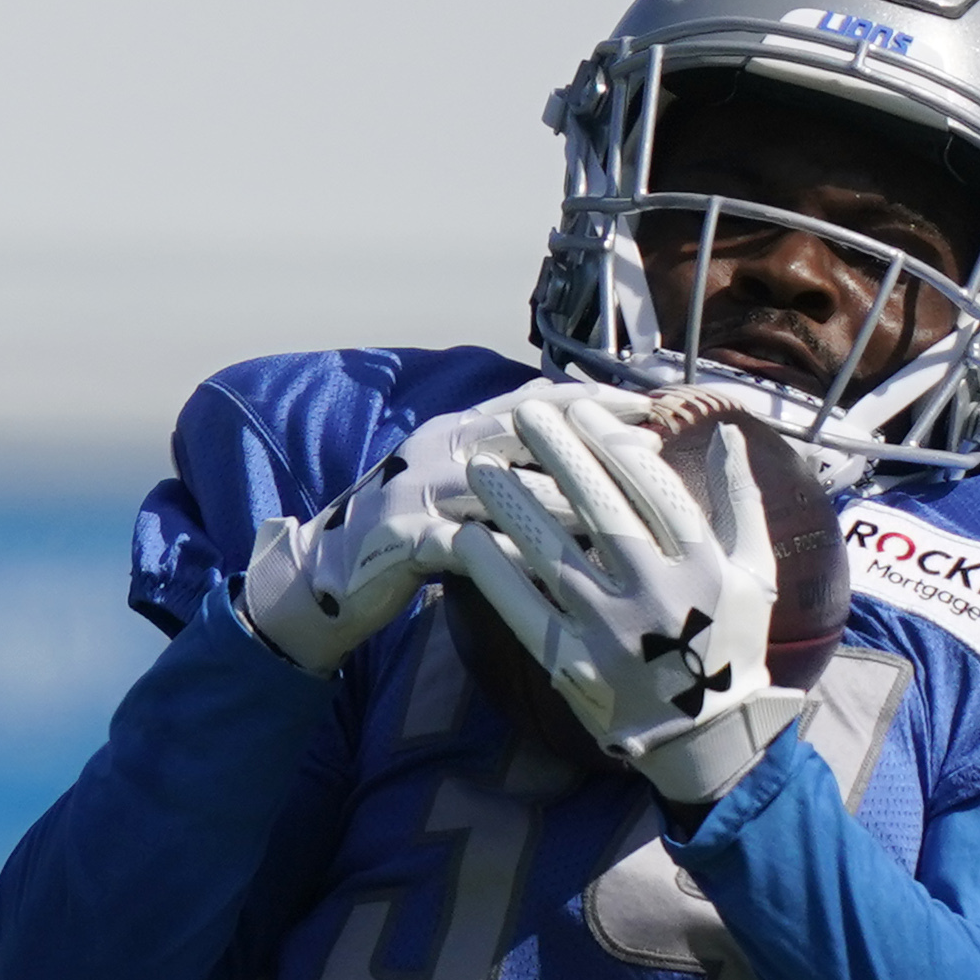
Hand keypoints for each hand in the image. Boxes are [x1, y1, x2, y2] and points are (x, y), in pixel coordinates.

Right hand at [238, 381, 645, 674]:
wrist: (328, 578)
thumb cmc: (413, 536)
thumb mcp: (463, 489)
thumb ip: (512, 469)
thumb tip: (590, 462)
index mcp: (457, 428)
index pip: (534, 401)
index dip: (593, 401)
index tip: (650, 408)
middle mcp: (439, 446)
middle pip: (526, 431)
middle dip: (592, 439)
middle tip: (651, 448)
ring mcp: (420, 489)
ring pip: (505, 487)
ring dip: (566, 499)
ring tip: (623, 516)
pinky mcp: (404, 538)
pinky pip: (469, 544)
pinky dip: (512, 556)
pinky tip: (557, 572)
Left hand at [452, 397, 804, 804]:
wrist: (708, 737)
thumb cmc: (731, 644)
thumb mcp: (757, 572)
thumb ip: (742, 502)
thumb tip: (725, 435)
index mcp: (703, 567)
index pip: (654, 488)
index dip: (614, 442)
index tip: (583, 411)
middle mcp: (658, 595)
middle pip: (600, 508)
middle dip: (558, 454)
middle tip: (525, 416)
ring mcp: (612, 632)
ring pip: (553, 553)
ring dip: (513, 504)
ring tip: (483, 465)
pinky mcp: (575, 666)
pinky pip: (525, 610)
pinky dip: (495, 573)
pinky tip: (469, 538)